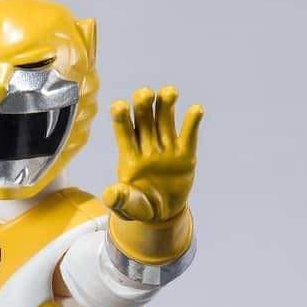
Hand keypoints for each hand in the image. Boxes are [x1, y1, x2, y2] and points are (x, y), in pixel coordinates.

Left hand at [104, 86, 202, 224]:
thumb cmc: (139, 207)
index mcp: (129, 156)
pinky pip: (188, 135)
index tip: (119, 106)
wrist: (162, 214)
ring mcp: (166, 149)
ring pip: (165, 120)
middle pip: (144, 120)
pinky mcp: (185, 155)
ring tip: (169, 92)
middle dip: (143, 105)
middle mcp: (147, 146)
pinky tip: (195, 110)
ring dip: (166, 104)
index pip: (124, 132)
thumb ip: (120, 199)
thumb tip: (110, 193)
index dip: (121, 118)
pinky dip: (192, 122)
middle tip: (145, 94)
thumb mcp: (127, 208)